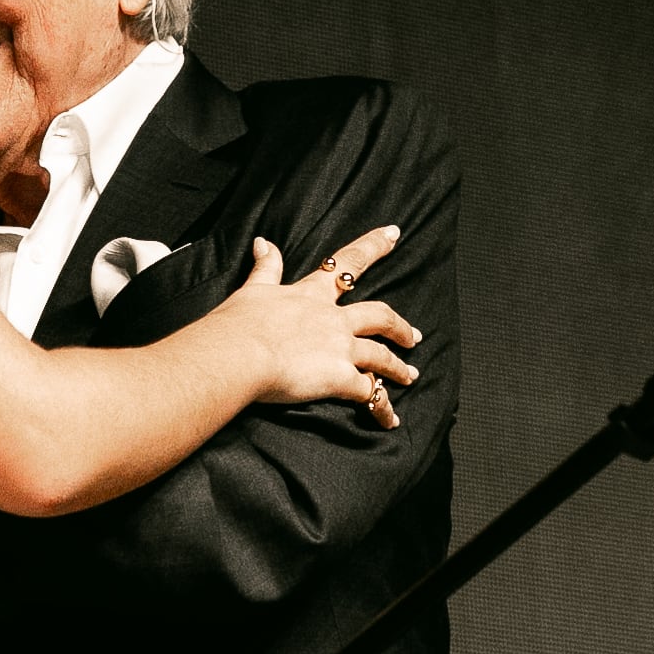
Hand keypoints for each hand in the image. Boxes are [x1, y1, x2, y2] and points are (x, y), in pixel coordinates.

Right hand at [218, 225, 421, 426]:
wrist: (238, 354)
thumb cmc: (238, 324)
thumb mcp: (252, 290)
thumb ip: (265, 268)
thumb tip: (264, 241)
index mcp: (311, 296)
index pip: (346, 264)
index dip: (372, 247)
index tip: (394, 233)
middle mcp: (333, 320)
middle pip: (378, 316)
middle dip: (399, 325)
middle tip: (416, 335)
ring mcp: (340, 348)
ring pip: (381, 356)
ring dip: (398, 367)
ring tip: (411, 376)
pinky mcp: (340, 378)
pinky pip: (369, 394)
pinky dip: (382, 408)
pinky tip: (391, 420)